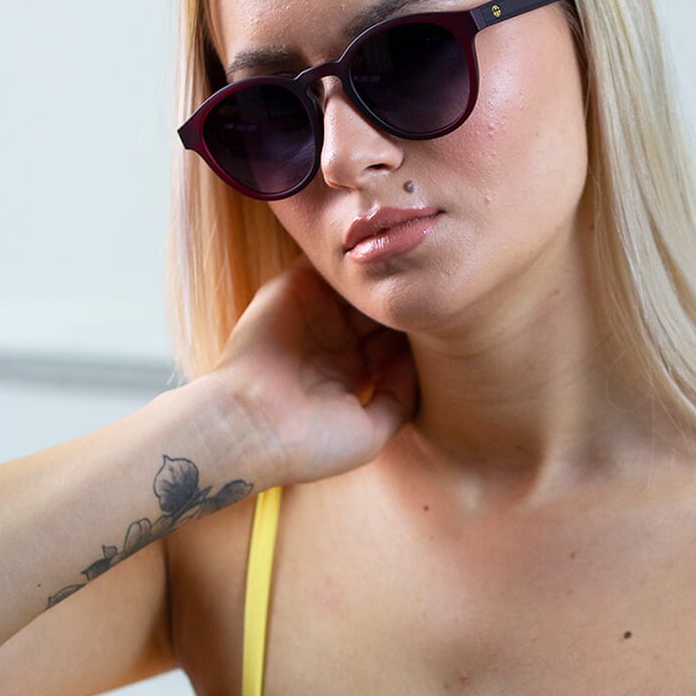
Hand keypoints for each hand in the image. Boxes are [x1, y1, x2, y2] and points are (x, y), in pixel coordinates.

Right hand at [211, 263, 417, 485]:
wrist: (249, 425)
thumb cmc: (308, 442)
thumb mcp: (371, 432)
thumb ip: (401, 396)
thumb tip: (418, 360)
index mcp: (349, 370)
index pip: (393, 338)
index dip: (417, 330)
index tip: (447, 319)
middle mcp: (333, 337)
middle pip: (380, 307)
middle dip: (405, 299)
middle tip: (436, 287)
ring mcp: (313, 311)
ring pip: (359, 282)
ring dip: (383, 274)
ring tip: (416, 268)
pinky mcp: (293, 287)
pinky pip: (326, 261)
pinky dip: (351, 256)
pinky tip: (382, 253)